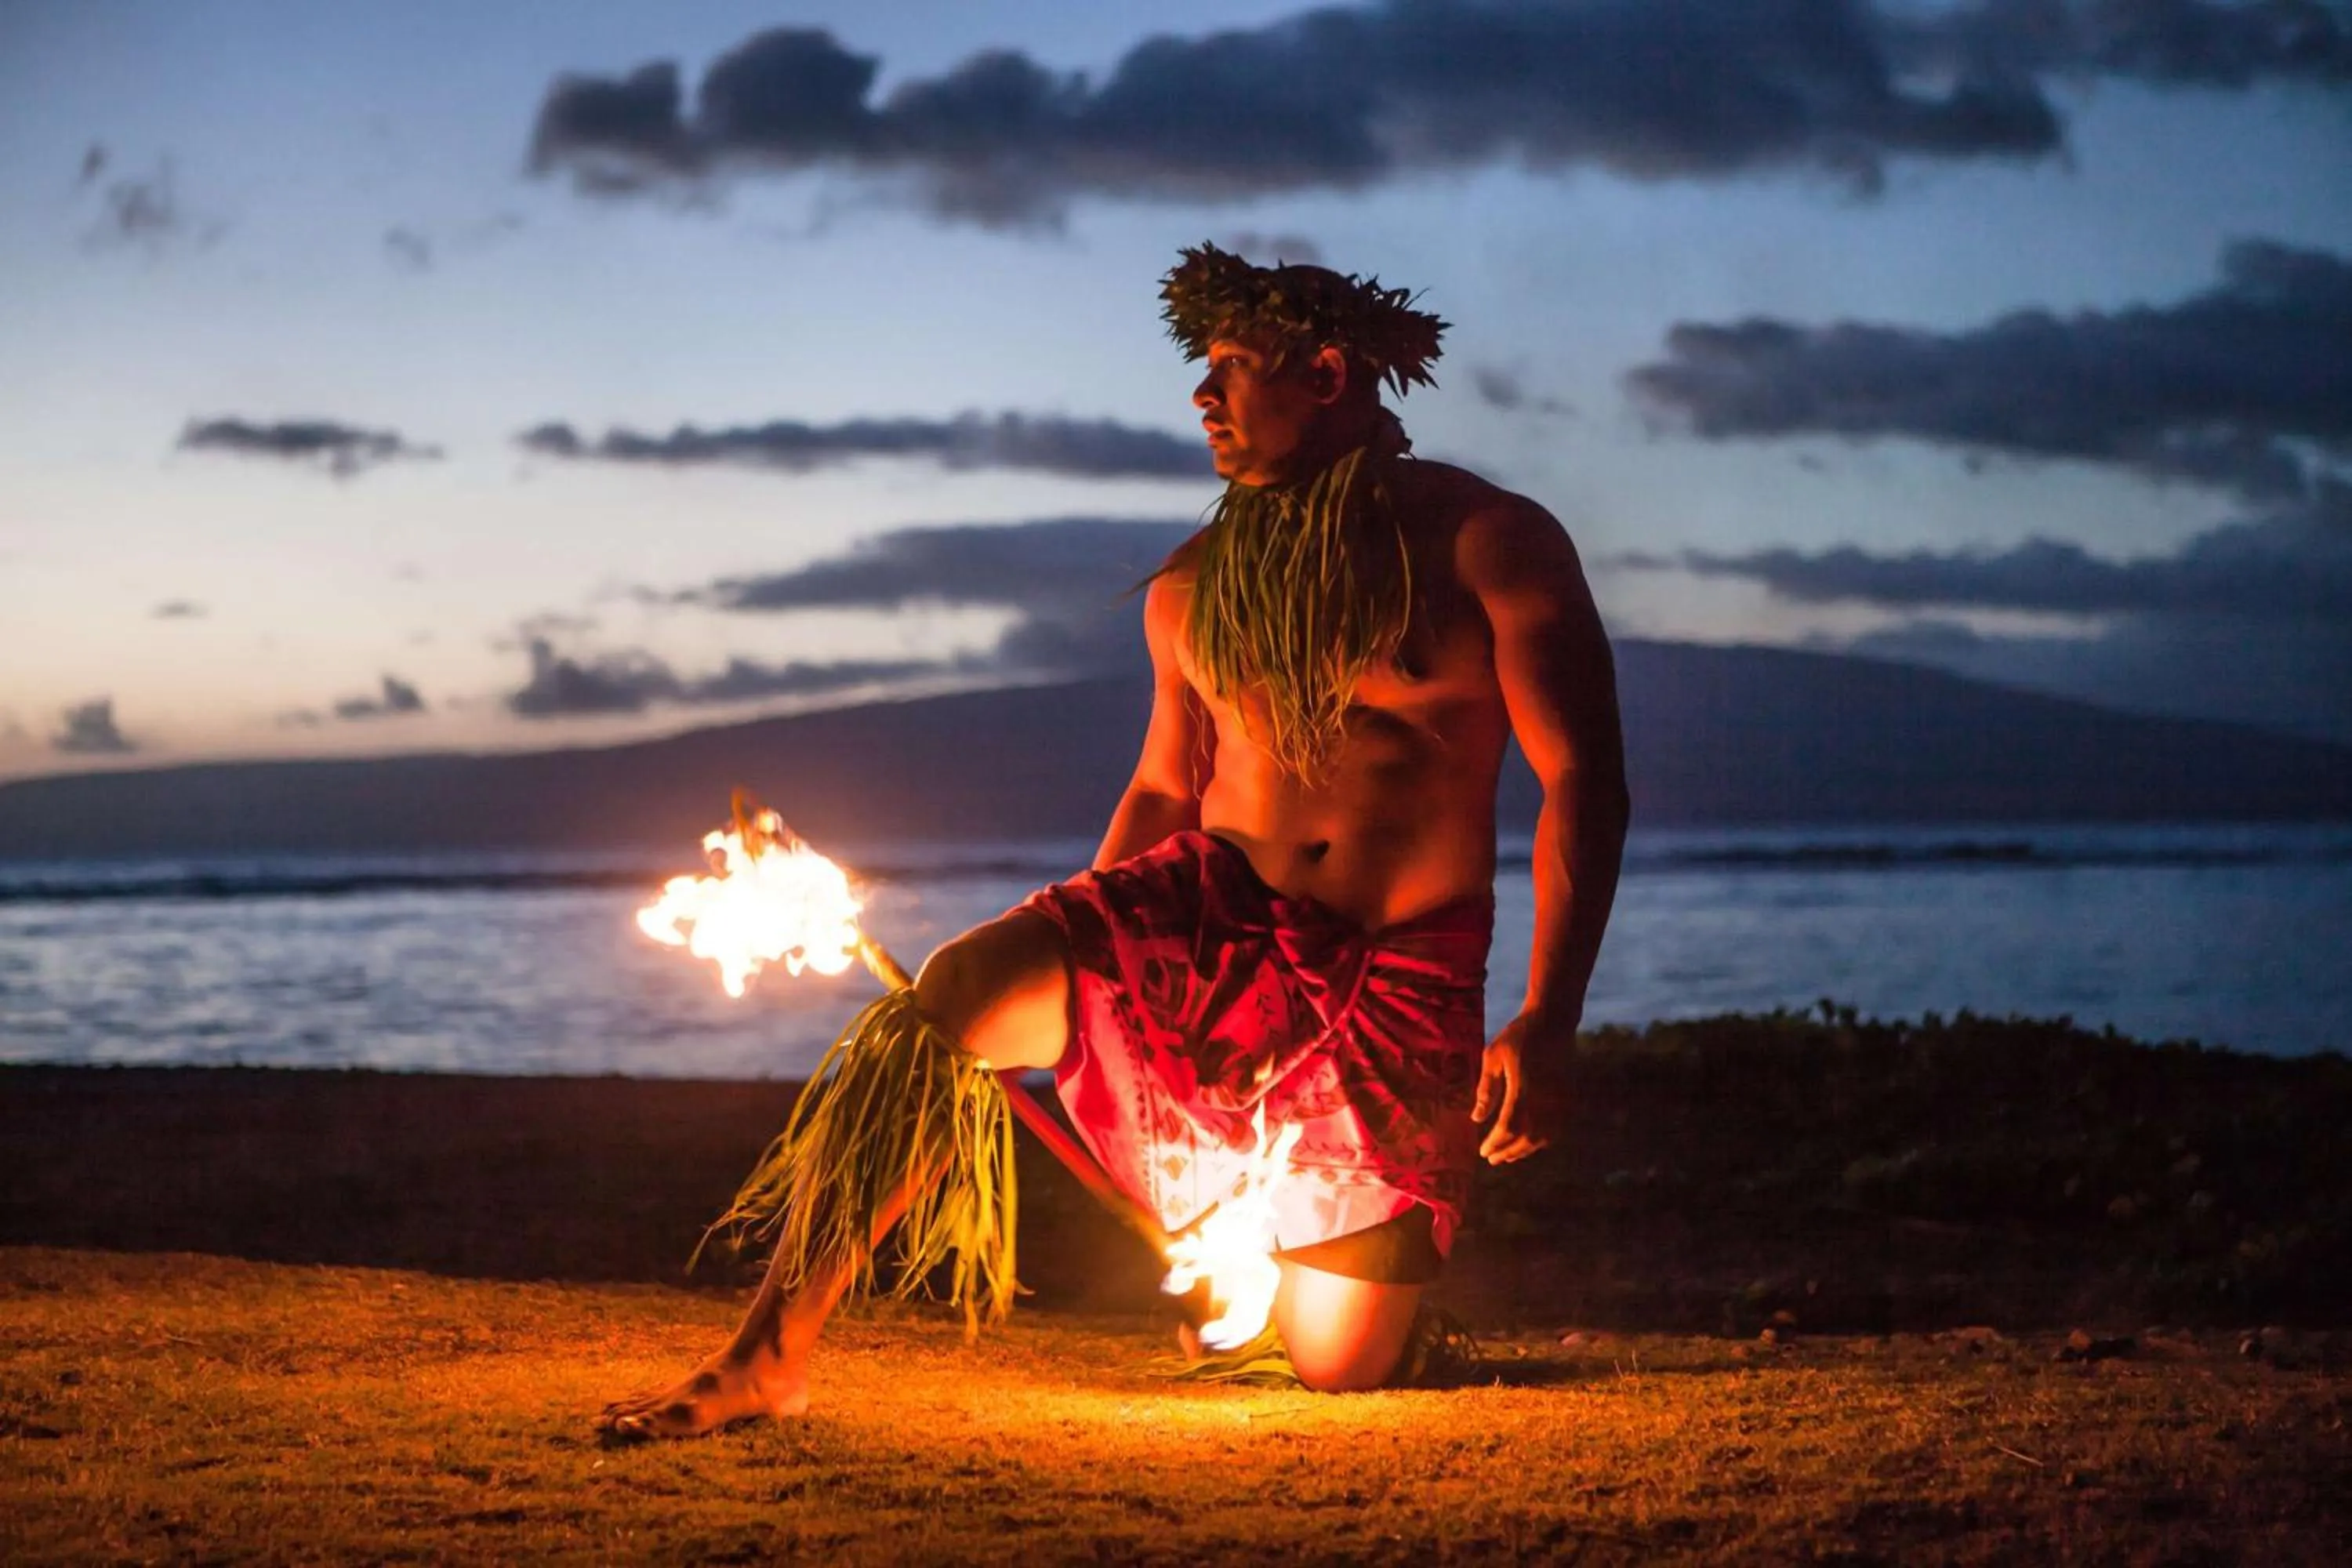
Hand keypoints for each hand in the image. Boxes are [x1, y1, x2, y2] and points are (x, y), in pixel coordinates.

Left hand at [1472, 1010, 1573, 1164]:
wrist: (1553, 1022)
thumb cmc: (1517, 1036)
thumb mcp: (1493, 1057)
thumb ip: (1486, 1089)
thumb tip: (1476, 1119)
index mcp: (1523, 1086)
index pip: (1510, 1126)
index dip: (1497, 1143)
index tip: (1483, 1151)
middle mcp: (1545, 1096)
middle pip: (1528, 1138)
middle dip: (1508, 1152)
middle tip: (1492, 1159)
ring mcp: (1560, 1098)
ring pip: (1545, 1137)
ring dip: (1525, 1150)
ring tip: (1507, 1156)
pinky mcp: (1570, 1097)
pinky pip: (1558, 1128)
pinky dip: (1542, 1141)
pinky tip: (1528, 1143)